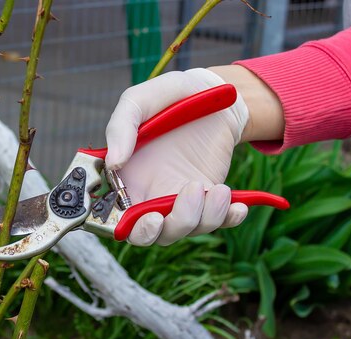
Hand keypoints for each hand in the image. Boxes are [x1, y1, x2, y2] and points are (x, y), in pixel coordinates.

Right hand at [105, 68, 249, 245]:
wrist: (212, 91)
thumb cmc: (168, 97)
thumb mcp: (138, 101)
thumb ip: (120, 128)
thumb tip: (113, 163)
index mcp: (123, 177)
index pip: (113, 216)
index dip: (122, 227)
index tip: (146, 217)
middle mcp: (147, 193)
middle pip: (147, 234)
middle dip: (159, 231)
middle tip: (169, 212)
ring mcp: (178, 198)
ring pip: (182, 229)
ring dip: (201, 218)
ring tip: (216, 189)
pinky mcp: (207, 197)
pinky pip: (216, 221)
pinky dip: (227, 219)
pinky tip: (237, 204)